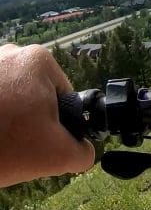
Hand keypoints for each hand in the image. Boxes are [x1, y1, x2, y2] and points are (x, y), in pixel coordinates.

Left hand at [0, 44, 94, 186]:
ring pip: (7, 96)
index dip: (55, 124)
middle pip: (33, 94)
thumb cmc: (0, 146)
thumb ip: (83, 152)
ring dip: (4, 118)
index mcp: (38, 61)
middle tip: (13, 142)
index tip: (35, 140)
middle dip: (26, 119)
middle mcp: (9, 53)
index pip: (64, 97)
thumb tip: (83, 151)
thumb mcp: (56, 156)